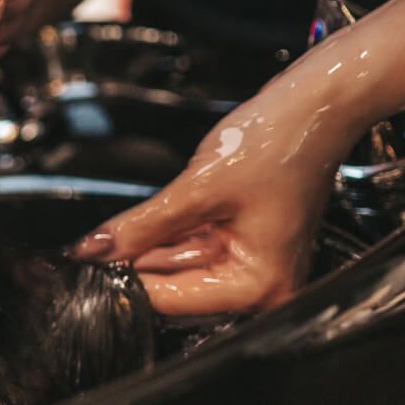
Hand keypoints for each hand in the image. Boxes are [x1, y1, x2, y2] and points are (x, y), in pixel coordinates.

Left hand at [73, 48, 373, 315]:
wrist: (319, 104)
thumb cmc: (281, 140)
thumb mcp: (197, 188)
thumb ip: (139, 227)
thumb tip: (92, 251)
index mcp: (259, 286)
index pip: (171, 300)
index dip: (123, 283)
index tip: (85, 269)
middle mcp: (262, 288)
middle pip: (175, 291)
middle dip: (134, 267)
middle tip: (91, 248)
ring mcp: (255, 268)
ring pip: (179, 270)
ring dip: (147, 250)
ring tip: (117, 230)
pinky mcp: (246, 246)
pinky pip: (193, 251)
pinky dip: (167, 237)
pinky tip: (142, 224)